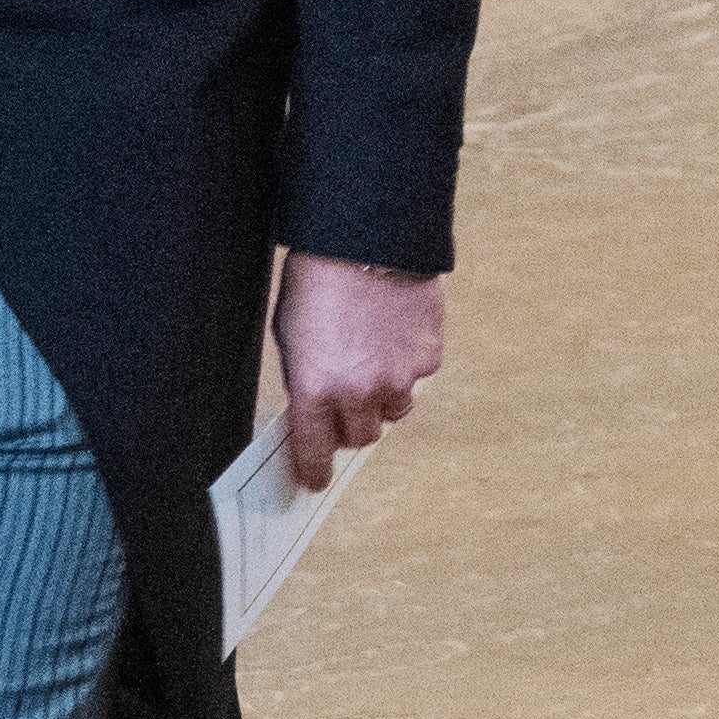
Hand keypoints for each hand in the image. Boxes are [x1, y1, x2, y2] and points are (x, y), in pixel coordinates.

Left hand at [272, 252, 443, 491]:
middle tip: (345, 404)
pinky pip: (417, 378)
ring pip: (394, 412)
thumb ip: (304, 379)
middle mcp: (358, 391)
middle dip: (350, 426)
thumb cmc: (317, 280)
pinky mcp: (428, 358)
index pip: (315, 450)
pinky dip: (406, 366)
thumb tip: (312, 409)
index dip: (314, 469)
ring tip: (372, 361)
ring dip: (382, 399)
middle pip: (360, 437)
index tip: (314, 479)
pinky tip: (393, 335)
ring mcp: (398, 377)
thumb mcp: (290, 334)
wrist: (365, 239)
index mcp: (314, 387)